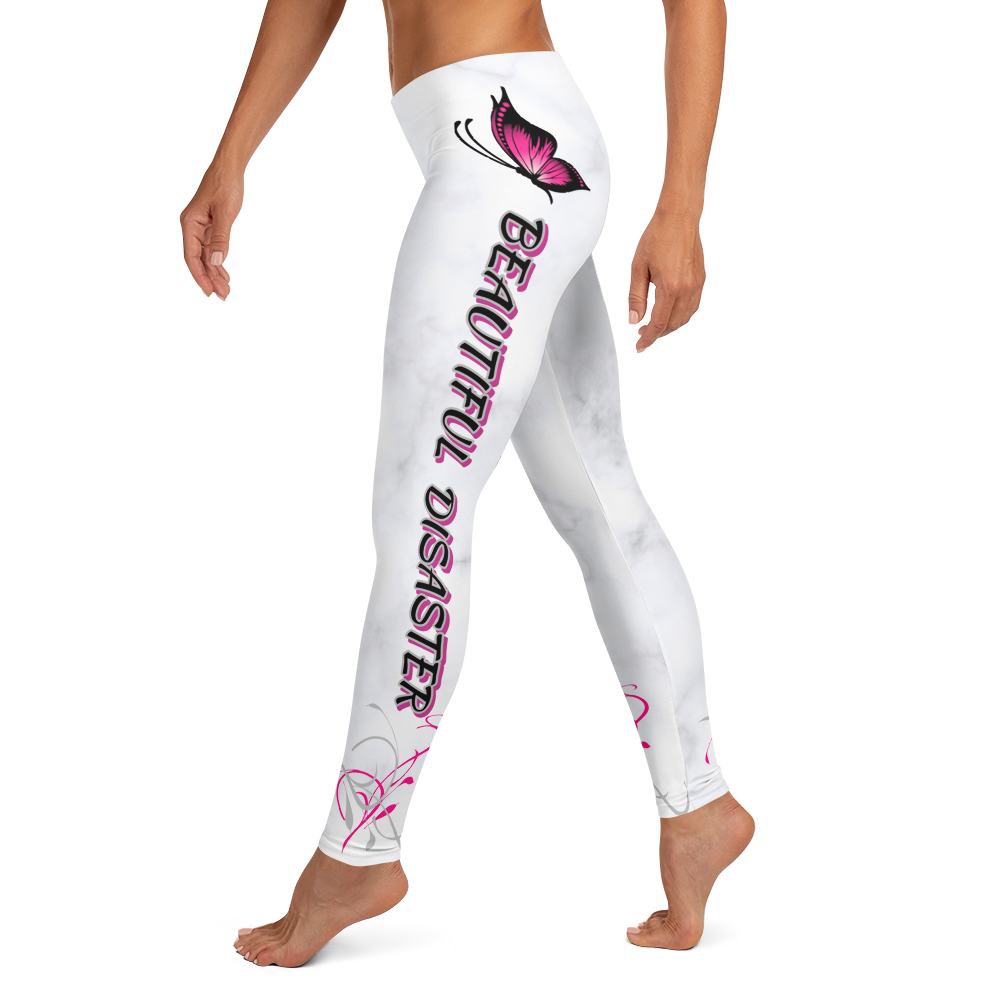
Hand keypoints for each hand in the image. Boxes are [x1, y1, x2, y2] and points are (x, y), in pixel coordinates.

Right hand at [179, 164, 244, 300]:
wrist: (229, 168)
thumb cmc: (226, 186)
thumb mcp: (226, 213)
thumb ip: (221, 238)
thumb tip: (216, 261)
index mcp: (190, 223)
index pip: (191, 256)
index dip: (199, 275)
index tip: (208, 291)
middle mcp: (192, 227)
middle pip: (198, 259)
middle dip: (210, 278)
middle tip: (222, 296)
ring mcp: (200, 228)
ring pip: (205, 256)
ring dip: (215, 273)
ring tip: (226, 291)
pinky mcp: (209, 226)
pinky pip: (211, 249)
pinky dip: (218, 263)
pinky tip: (224, 276)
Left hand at [627, 209, 705, 352]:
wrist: (679, 217)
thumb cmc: (658, 236)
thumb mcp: (638, 268)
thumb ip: (636, 297)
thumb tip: (634, 319)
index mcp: (670, 287)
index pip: (659, 323)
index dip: (648, 338)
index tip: (640, 346)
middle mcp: (687, 288)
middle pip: (673, 324)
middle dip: (658, 334)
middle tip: (643, 335)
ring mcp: (696, 285)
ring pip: (685, 318)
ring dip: (670, 326)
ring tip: (655, 326)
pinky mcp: (701, 279)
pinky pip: (693, 306)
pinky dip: (681, 315)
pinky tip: (670, 313)